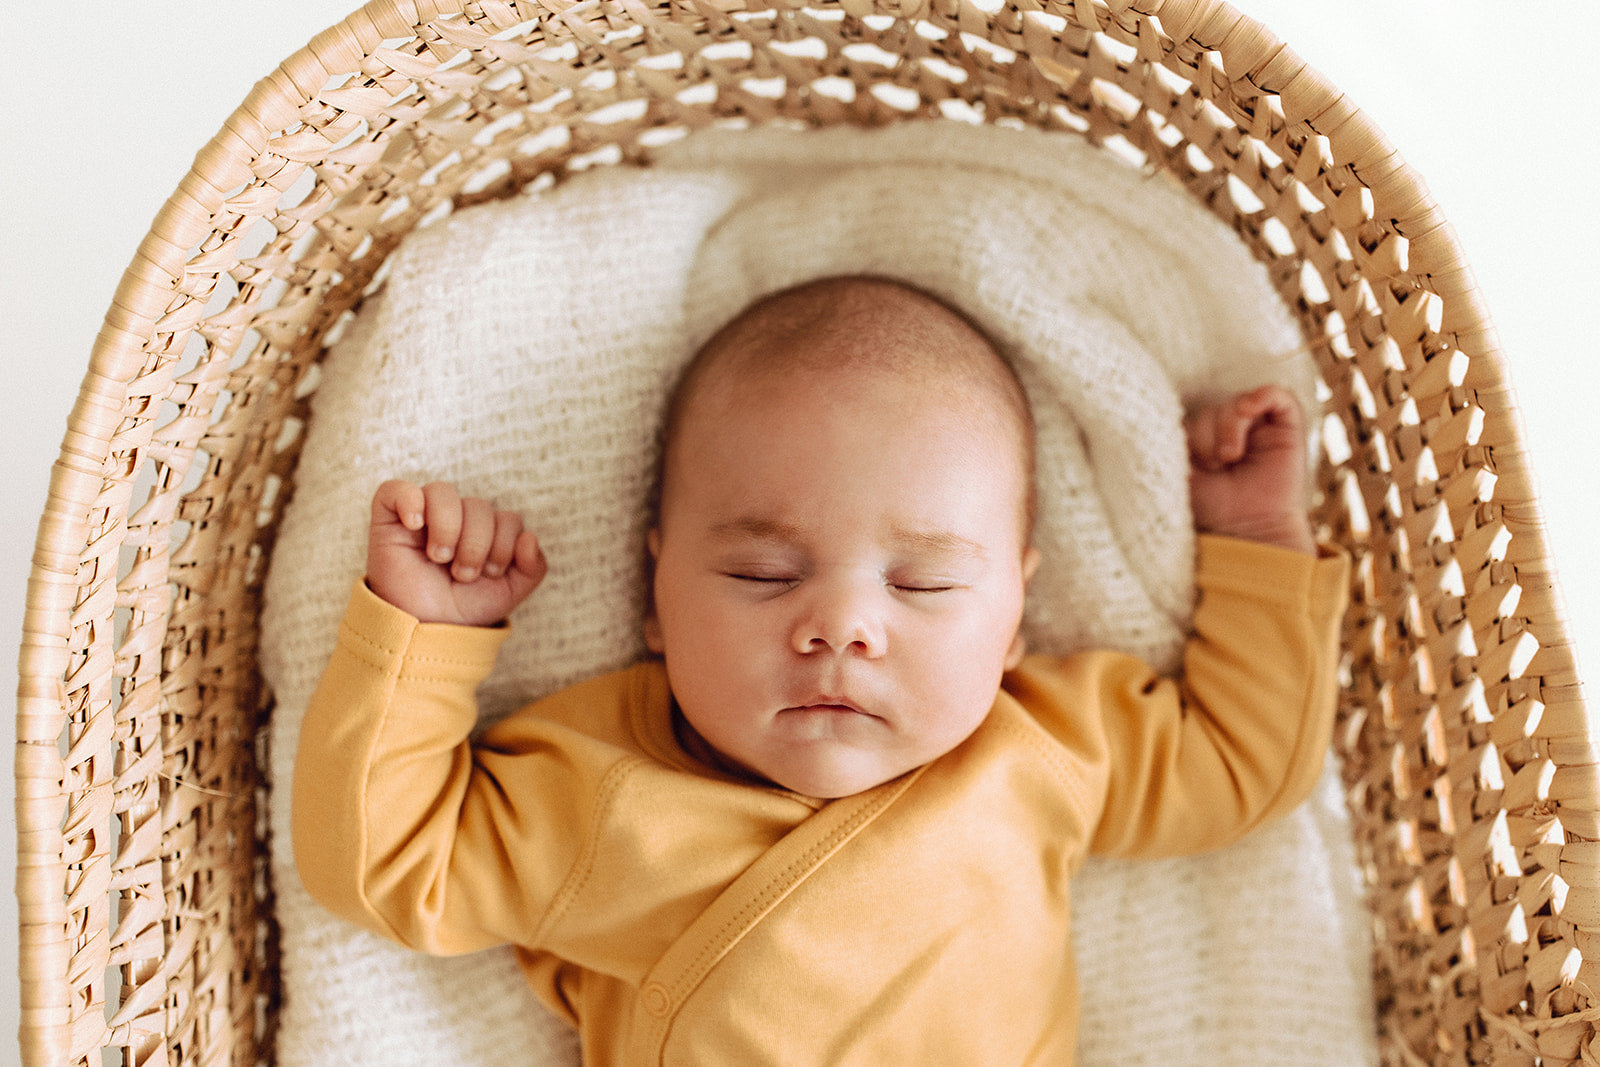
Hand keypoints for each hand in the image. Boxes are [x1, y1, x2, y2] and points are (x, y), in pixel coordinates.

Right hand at [366, 480, 547, 625]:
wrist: (424, 630)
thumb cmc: (463, 608)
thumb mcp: (508, 593)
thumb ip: (532, 568)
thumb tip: (530, 537)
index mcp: (486, 530)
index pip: (508, 518)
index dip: (504, 545)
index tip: (488, 573)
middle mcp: (457, 517)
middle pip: (479, 505)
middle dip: (476, 545)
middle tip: (461, 574)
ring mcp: (423, 515)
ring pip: (442, 491)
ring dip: (448, 528)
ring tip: (439, 558)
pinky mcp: (389, 518)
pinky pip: (396, 489)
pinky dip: (409, 501)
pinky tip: (415, 525)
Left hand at [1185, 385, 1315, 554]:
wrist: (1247, 529)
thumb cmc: (1212, 507)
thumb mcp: (1180, 471)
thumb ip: (1172, 441)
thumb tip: (1161, 410)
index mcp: (1206, 439)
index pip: (1192, 413)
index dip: (1190, 434)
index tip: (1190, 463)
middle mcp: (1233, 431)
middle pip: (1213, 408)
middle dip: (1206, 436)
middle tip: (1214, 465)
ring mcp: (1261, 428)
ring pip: (1239, 403)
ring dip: (1228, 427)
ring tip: (1230, 457)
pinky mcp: (1287, 428)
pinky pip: (1279, 396)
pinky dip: (1263, 395)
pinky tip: (1248, 409)